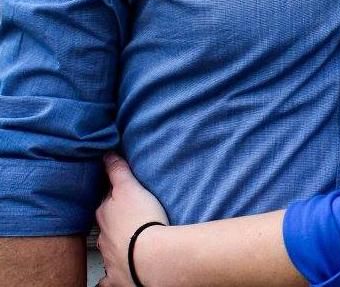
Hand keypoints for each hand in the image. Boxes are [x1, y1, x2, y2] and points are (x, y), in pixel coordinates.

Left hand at [96, 154, 168, 286]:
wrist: (148, 257)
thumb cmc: (141, 220)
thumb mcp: (129, 187)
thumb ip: (117, 170)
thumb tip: (105, 153)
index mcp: (104, 214)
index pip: (106, 202)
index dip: (114, 198)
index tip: (122, 197)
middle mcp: (102, 237)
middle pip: (106, 226)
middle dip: (113, 223)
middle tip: (127, 219)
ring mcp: (109, 258)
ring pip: (108, 249)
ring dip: (114, 245)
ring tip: (127, 241)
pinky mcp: (117, 277)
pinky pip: (109, 278)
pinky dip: (109, 276)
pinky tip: (113, 274)